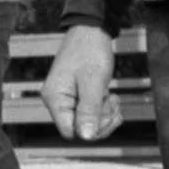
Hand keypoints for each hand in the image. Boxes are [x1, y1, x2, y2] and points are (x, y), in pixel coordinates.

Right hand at [41, 25, 122, 141]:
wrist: (91, 31)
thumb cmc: (90, 51)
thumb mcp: (93, 81)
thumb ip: (89, 110)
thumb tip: (86, 137)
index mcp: (55, 98)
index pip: (70, 131)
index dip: (90, 128)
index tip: (104, 111)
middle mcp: (58, 102)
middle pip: (81, 130)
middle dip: (101, 120)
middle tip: (112, 102)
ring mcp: (68, 100)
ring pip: (89, 124)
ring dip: (106, 115)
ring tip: (113, 98)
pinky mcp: (77, 97)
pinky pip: (92, 114)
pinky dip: (105, 110)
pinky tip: (111, 98)